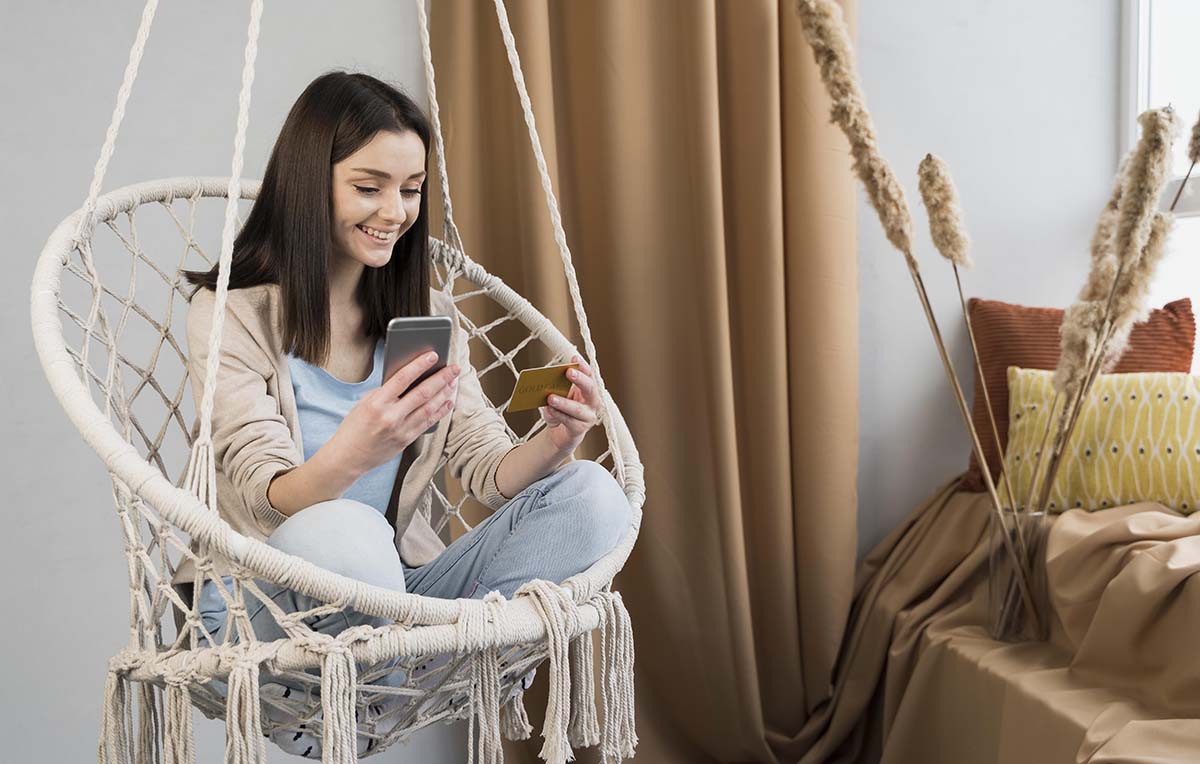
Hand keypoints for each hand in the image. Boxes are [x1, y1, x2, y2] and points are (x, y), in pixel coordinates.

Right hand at [324, 351, 459, 478]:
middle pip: (422, 393)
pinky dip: (441, 411)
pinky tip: (449, 401)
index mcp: (377, 403)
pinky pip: (428, 422)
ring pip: (429, 408)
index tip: (433, 355)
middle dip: (441, 378)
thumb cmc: (354, 427)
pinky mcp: (407, 440)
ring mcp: (401, 430)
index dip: (420, 365)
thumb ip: (386, 391)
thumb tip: (409, 378)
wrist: (348, 457)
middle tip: (454, 368)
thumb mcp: (365, 403)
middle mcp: (391, 416)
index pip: (402, 378)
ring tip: (454, 382)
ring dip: (445, 393)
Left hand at [539, 355, 601, 454]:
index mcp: (588, 389)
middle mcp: (592, 402)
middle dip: (580, 379)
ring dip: (564, 402)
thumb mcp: (557, 396)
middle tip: (568, 372)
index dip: (583, 366)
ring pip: (578, 409)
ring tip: (550, 397)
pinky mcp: (580, 429)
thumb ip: (555, 389)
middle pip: (590, 389)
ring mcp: (588, 417)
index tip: (574, 358)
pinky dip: (558, 414)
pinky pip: (570, 421)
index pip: (589, 374)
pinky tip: (549, 410)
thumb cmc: (560, 409)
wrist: (560, 433)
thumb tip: (546, 384)